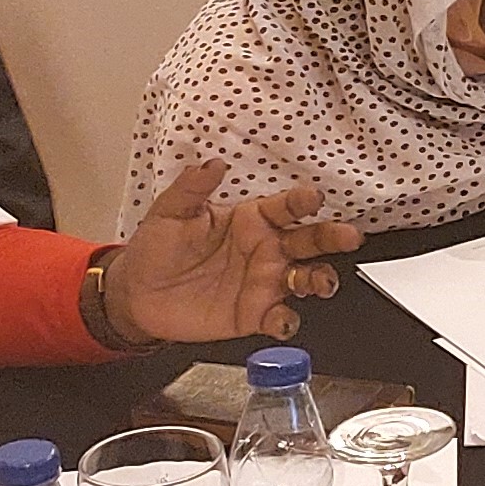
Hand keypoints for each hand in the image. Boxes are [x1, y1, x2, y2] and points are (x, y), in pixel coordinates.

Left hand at [103, 163, 360, 343]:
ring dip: (320, 279)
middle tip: (348, 236)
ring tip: (322, 282)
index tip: (313, 198)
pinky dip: (287, 321)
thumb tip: (212, 164)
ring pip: (306, 279)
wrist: (137, 295)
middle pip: (310, 241)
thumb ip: (192, 188)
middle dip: (332, 237)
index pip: (285, 207)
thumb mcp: (169, 212)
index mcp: (250, 220)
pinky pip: (280, 319)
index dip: (302, 202)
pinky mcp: (254, 315)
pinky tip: (283, 319)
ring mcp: (264, 283)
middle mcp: (266, 250)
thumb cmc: (156, 250)